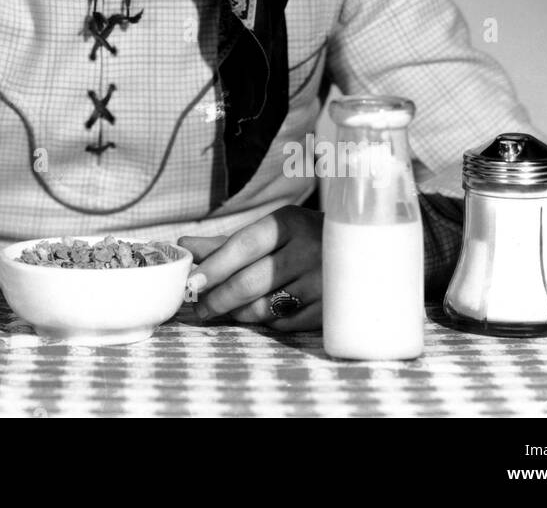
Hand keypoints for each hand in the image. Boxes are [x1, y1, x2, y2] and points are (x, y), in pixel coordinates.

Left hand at [179, 206, 323, 330]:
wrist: (361, 255)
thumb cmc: (303, 241)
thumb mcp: (270, 232)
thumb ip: (226, 242)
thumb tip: (185, 244)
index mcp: (289, 223)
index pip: (241, 246)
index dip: (213, 266)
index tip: (191, 282)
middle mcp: (308, 250)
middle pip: (249, 282)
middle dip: (217, 298)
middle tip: (199, 307)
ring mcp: (322, 283)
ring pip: (263, 307)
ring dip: (237, 312)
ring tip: (227, 308)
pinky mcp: (330, 311)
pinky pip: (283, 324)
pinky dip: (265, 320)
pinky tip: (261, 311)